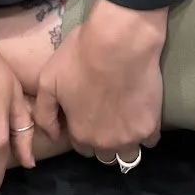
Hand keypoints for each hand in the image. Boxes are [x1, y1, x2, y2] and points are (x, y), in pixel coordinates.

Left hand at [33, 0, 165, 167]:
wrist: (120, 40)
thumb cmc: (81, 56)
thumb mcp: (48, 80)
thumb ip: (44, 114)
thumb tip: (52, 136)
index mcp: (81, 134)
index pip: (82, 148)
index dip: (85, 130)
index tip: (89, 114)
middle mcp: (105, 143)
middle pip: (106, 154)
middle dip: (105, 140)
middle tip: (108, 115)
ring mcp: (130, 137)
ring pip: (129, 154)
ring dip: (126, 142)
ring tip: (126, 119)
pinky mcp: (150, 126)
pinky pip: (149, 141)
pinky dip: (146, 130)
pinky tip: (142, 112)